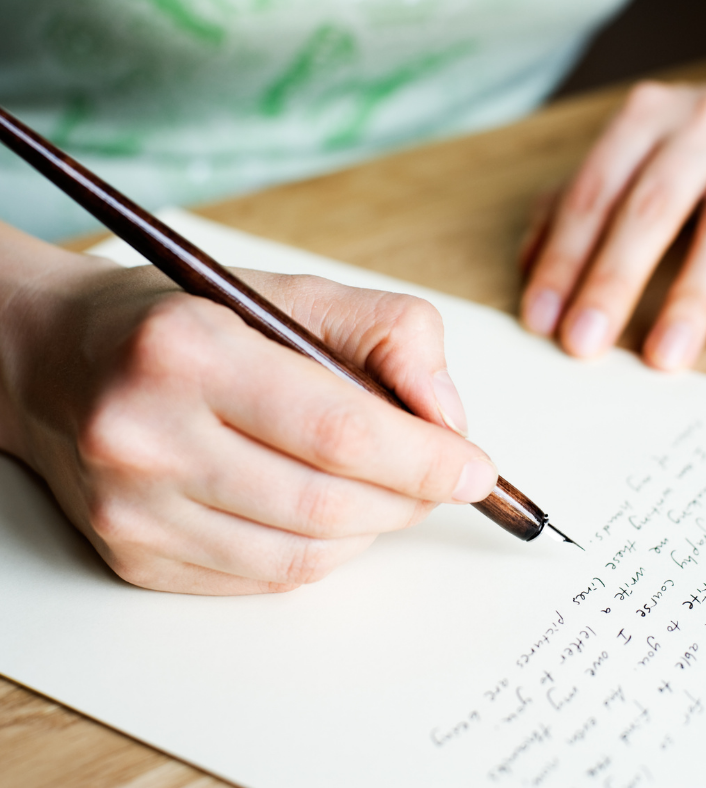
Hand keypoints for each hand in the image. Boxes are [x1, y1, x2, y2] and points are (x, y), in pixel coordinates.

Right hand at [0, 242, 496, 594]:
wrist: (61, 361)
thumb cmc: (188, 321)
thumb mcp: (293, 293)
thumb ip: (390, 334)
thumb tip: (448, 419)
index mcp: (188, 351)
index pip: (337, 427)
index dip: (422, 458)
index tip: (474, 469)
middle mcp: (146, 435)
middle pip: (325, 501)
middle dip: (408, 498)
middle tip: (440, 479)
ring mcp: (133, 509)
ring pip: (302, 553)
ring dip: (370, 528)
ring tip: (384, 490)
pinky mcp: (133, 556)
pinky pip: (264, 579)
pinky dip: (321, 551)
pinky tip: (327, 513)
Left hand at [520, 78, 705, 368]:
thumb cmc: (688, 153)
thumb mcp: (628, 159)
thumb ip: (572, 206)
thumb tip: (529, 271)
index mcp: (643, 120)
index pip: (592, 195)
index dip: (562, 259)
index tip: (540, 320)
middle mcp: (702, 129)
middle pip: (650, 211)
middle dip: (612, 282)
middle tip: (583, 344)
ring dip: (689, 301)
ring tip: (663, 359)